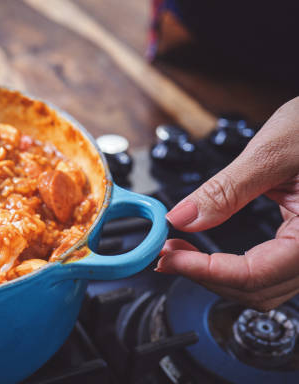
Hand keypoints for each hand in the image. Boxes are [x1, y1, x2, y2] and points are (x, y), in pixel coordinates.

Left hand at [156, 97, 298, 310]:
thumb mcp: (275, 151)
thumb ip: (226, 190)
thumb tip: (182, 218)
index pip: (255, 274)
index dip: (204, 271)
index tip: (167, 257)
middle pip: (258, 290)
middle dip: (206, 277)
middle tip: (167, 254)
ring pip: (266, 287)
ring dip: (219, 276)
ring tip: (182, 253)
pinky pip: (273, 271)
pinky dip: (237, 268)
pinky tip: (212, 253)